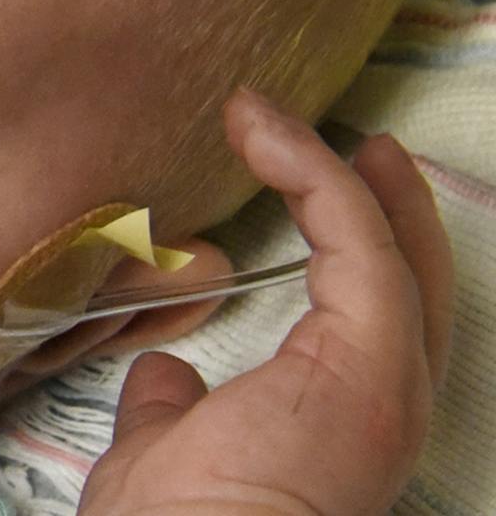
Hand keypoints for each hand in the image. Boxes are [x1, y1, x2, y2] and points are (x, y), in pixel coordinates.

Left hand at [78, 89, 451, 515]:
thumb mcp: (167, 450)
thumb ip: (176, 409)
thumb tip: (164, 378)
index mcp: (336, 421)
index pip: (366, 316)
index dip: (352, 244)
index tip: (311, 177)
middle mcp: (378, 404)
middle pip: (406, 282)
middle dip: (387, 206)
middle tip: (367, 144)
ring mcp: (382, 385)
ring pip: (388, 255)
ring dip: (342, 176)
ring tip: (298, 119)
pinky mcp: (367, 361)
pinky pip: (356, 243)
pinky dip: (318, 177)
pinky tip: (267, 133)